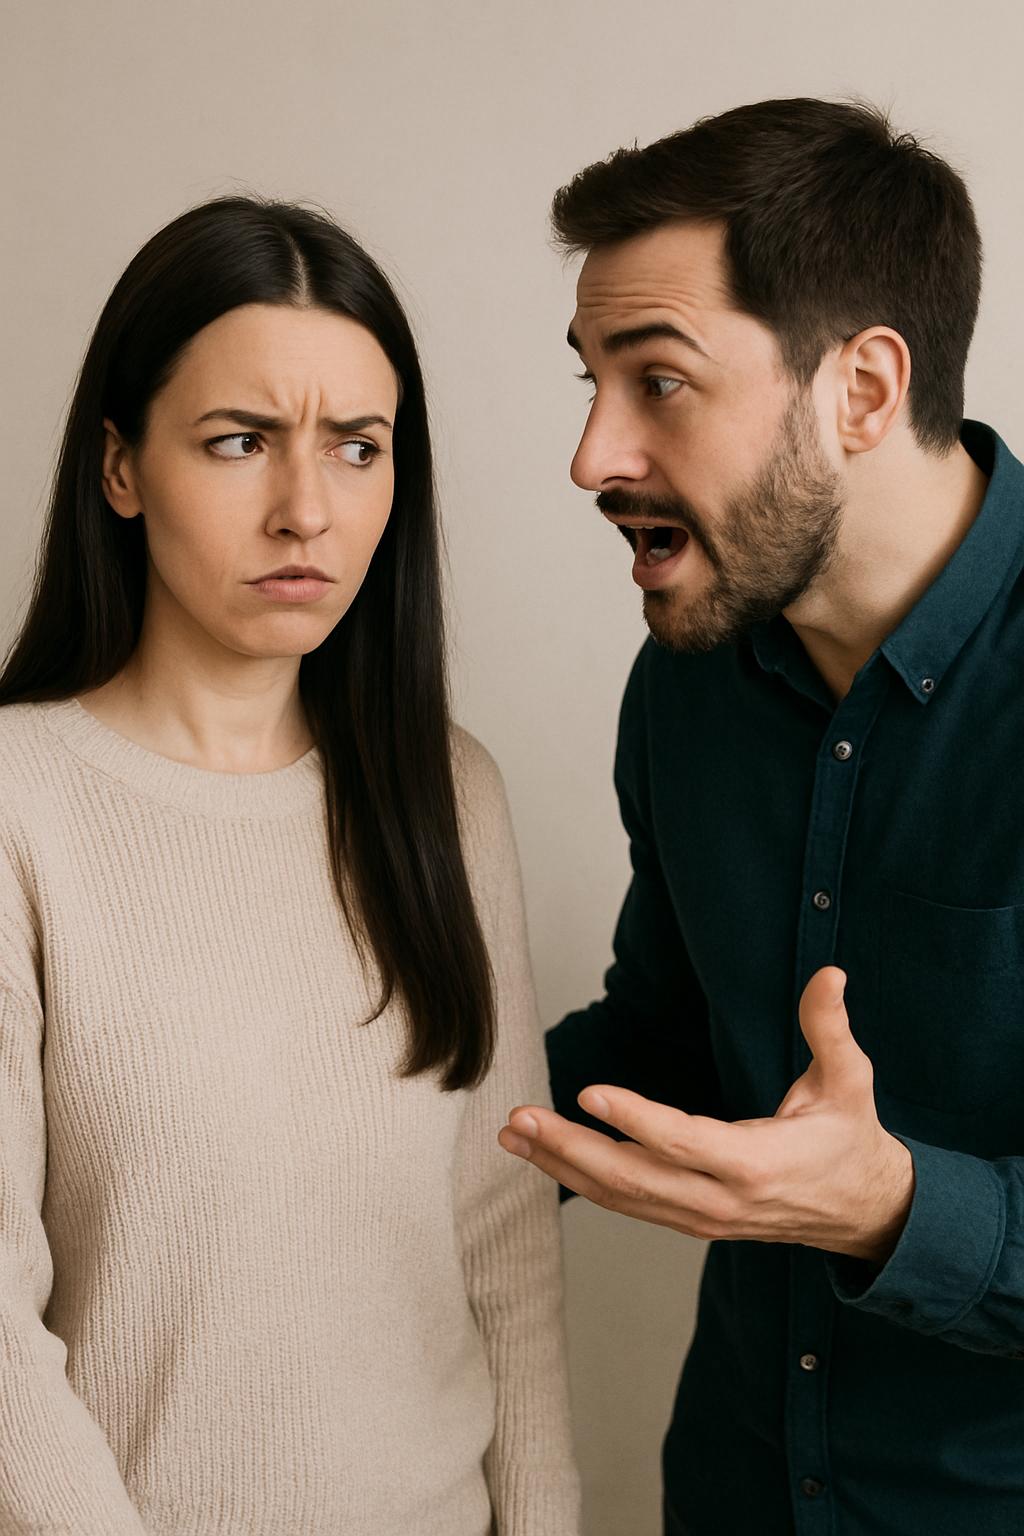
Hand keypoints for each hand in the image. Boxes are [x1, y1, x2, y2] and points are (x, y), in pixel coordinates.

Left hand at [499, 967, 913, 1262]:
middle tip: (519, 1119)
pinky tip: (546, 1157)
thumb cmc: (850, 1140)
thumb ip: (830, 1028)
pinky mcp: (688, 1221)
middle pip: (634, 1178)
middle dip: (570, 1148)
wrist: (865, 1214)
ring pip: (620, 1196)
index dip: (636, 1119)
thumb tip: (829, 974)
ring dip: (562, 1165)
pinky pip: (627, 1204)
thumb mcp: (851, 1081)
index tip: (588, 1093)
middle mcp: (722, 1200)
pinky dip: (582, 1182)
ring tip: (513, 1135)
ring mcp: (701, 1218)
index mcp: (758, 1163)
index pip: (685, 1142)